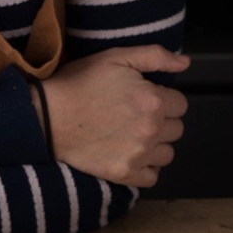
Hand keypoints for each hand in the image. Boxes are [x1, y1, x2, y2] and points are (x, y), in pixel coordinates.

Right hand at [32, 45, 188, 187]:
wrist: (47, 114)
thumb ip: (155, 56)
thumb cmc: (80, 81)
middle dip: (162, 119)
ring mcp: (138, 155)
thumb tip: (184, 63)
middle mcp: (151, 130)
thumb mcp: (115, 57)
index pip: (181, 103)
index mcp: (153, 100)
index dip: (162, 96)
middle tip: (135, 111)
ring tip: (132, 131)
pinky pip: (152, 176)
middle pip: (177, 128)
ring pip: (167, 153)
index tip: (144, 94)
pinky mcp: (125, 174)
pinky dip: (145, 166)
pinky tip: (130, 151)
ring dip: (156, 143)